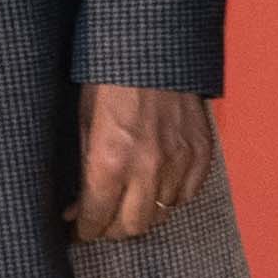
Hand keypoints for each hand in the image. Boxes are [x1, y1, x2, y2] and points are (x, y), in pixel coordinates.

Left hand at [67, 84, 216, 245]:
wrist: (150, 46)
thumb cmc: (109, 79)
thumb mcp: (83, 123)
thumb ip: (84, 168)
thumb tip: (77, 204)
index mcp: (110, 161)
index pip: (96, 218)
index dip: (84, 230)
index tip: (78, 231)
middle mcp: (147, 168)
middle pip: (132, 228)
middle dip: (111, 229)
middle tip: (101, 221)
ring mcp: (178, 161)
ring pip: (162, 215)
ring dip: (142, 214)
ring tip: (128, 203)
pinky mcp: (200, 152)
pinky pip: (187, 195)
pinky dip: (171, 197)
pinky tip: (157, 186)